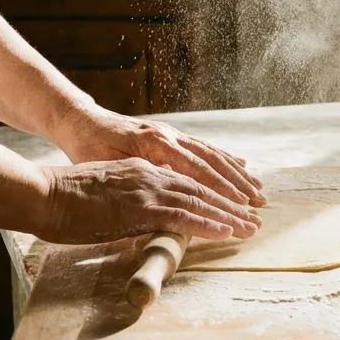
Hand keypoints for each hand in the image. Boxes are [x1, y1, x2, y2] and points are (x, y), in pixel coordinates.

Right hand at [40, 159, 260, 244]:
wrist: (42, 193)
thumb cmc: (64, 198)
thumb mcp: (105, 196)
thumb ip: (127, 206)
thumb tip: (138, 225)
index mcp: (143, 170)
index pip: (187, 180)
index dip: (214, 192)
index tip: (235, 203)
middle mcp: (151, 174)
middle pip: (201, 187)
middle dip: (231, 202)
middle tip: (255, 215)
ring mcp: (147, 189)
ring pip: (199, 200)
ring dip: (228, 214)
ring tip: (251, 226)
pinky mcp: (140, 206)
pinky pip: (182, 215)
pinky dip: (208, 223)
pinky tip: (227, 230)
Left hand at [52, 105, 264, 209]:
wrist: (80, 121)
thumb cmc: (86, 148)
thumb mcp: (102, 170)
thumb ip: (131, 188)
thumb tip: (152, 218)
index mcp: (154, 145)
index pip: (195, 172)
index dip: (219, 193)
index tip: (239, 209)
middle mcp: (169, 137)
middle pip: (211, 163)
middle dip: (237, 186)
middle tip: (259, 206)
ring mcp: (173, 133)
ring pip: (213, 154)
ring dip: (237, 174)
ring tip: (258, 191)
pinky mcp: (172, 135)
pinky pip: (205, 147)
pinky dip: (226, 158)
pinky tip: (241, 165)